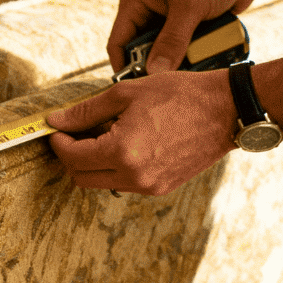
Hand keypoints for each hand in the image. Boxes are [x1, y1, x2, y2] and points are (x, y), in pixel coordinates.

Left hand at [47, 70, 235, 195]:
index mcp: (122, 152)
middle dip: (72, 155)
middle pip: (82, 177)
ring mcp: (150, 187)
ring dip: (95, 162)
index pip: (72, 157)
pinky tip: (128, 142)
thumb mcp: (126, 94)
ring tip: (107, 132)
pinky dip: (117, 167)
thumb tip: (55, 120)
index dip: (59, 142)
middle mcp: (135, 177)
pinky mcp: (163, 188)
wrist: (226, 110)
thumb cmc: (179, 94)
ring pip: (103, 182)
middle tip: (77, 132)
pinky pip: (126, 183)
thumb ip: (86, 111)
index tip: (58, 128)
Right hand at [109, 0, 260, 72]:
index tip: (140, 91)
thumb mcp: (189, 6)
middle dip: (157, 69)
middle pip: (142, 55)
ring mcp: (168, 24)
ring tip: (194, 74)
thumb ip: (172, 39)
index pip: (118, 44)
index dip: (125, 68)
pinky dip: (194, 60)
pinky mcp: (187, 30)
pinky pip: (185, 53)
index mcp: (135, 3)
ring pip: (165, 56)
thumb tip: (154, 72)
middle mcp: (147, 15)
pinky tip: (207, 65)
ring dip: (180, 66)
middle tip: (174, 85)